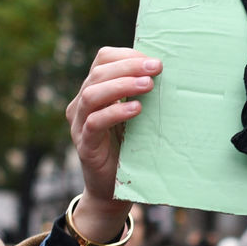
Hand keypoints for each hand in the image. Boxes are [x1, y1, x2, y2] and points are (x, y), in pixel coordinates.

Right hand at [65, 47, 162, 243]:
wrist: (112, 190)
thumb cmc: (128, 148)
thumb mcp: (136, 116)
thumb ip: (141, 95)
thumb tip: (167, 72)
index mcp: (94, 90)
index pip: (103, 60)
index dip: (127, 55)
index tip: (153, 59)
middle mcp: (81, 103)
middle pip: (99, 73)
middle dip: (130, 66)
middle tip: (156, 68)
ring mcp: (79, 124)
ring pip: (93, 94)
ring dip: (122, 85)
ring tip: (148, 85)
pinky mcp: (84, 145)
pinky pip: (94, 123)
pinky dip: (116, 113)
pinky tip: (137, 110)